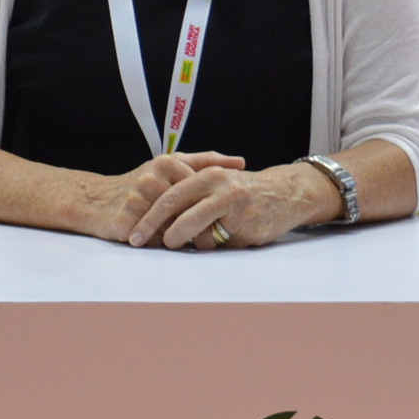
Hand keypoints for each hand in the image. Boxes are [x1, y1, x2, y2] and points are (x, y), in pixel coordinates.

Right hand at [64, 152, 241, 244]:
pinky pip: (156, 239)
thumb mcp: (170, 165)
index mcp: (166, 163)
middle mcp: (151, 178)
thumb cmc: (139, 185)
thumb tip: (240, 162)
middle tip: (210, 238)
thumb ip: (204, 162)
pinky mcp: (126, 219)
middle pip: (189, 209)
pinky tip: (165, 244)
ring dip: (183, 237)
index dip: (210, 206)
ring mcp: (137, 199)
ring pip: (174, 226)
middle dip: (199, 225)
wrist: (96, 201)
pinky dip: (164, 244)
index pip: (201, 188)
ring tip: (187, 242)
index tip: (220, 219)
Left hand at [132, 158, 341, 250]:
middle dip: (151, 226)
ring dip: (178, 236)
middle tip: (137, 241)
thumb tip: (155, 219)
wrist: (285, 193)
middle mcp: (217, 184)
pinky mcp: (245, 223)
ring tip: (170, 242)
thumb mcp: (217, 185)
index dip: (147, 214)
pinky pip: (217, 240)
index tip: (132, 231)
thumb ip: (191, 197)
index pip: (169, 195)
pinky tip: (209, 242)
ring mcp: (232, 203)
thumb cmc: (244, 193)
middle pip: (174, 206)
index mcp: (207, 174)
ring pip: (193, 224)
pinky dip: (208, 244)